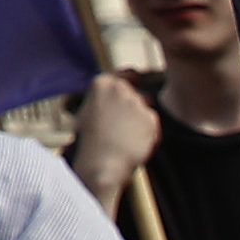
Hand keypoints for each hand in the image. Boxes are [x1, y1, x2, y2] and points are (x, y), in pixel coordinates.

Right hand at [71, 70, 156, 194]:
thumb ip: (102, 99)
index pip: (126, 75)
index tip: (136, 88)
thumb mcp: (86, 112)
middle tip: (123, 128)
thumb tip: (115, 96)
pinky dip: (148, 135)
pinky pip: (152, 125)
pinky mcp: (150, 118)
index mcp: (101, 83)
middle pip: (138, 94)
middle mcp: (120, 88)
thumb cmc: (89, 142)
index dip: (133, 82)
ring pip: (145, 110)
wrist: (101, 164)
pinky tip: (134, 144)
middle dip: (135, 109)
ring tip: (125, 139)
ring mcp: (136, 102)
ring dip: (140, 122)